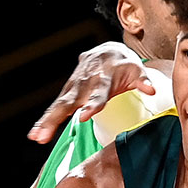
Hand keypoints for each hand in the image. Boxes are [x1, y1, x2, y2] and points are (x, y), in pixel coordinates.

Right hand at [28, 42, 153, 142]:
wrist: (108, 50)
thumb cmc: (124, 64)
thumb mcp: (137, 70)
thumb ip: (143, 80)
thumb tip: (151, 89)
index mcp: (104, 77)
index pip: (99, 92)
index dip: (93, 103)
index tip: (85, 115)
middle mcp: (85, 82)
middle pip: (70, 101)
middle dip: (57, 117)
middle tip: (46, 134)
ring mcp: (74, 87)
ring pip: (59, 105)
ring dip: (46, 121)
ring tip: (36, 136)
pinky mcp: (68, 91)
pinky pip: (55, 106)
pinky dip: (45, 119)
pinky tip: (35, 134)